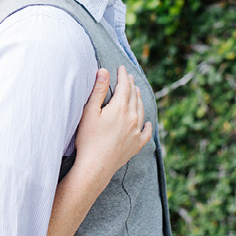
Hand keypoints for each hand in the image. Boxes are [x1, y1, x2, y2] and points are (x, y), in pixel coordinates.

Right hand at [74, 66, 152, 182]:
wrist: (95, 167)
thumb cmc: (88, 139)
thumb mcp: (89, 112)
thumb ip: (98, 90)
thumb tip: (105, 71)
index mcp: (120, 108)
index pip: (124, 86)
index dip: (123, 75)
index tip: (121, 68)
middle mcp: (132, 118)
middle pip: (134, 96)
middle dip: (131, 85)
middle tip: (129, 77)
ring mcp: (136, 132)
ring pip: (141, 111)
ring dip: (139, 99)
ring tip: (137, 93)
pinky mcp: (136, 145)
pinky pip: (146, 133)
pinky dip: (148, 125)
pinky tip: (148, 123)